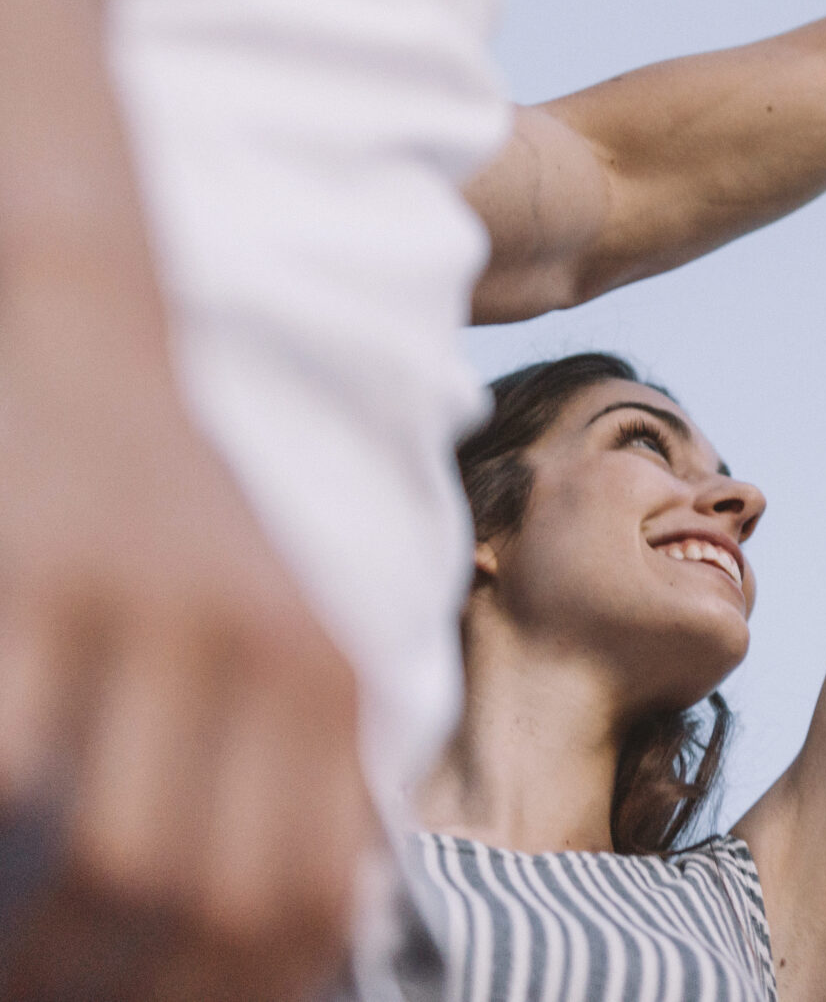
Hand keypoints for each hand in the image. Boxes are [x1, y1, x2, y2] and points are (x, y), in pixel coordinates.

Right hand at [0, 354, 374, 999]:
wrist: (96, 349)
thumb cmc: (176, 535)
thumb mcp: (274, 644)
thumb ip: (295, 775)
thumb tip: (306, 938)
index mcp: (334, 680)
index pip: (314, 897)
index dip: (244, 992)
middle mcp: (270, 651)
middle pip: (222, 898)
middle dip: (134, 989)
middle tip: (63, 999)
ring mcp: (158, 618)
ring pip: (122, 857)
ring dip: (51, 947)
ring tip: (17, 966)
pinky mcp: (45, 582)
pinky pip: (19, 768)